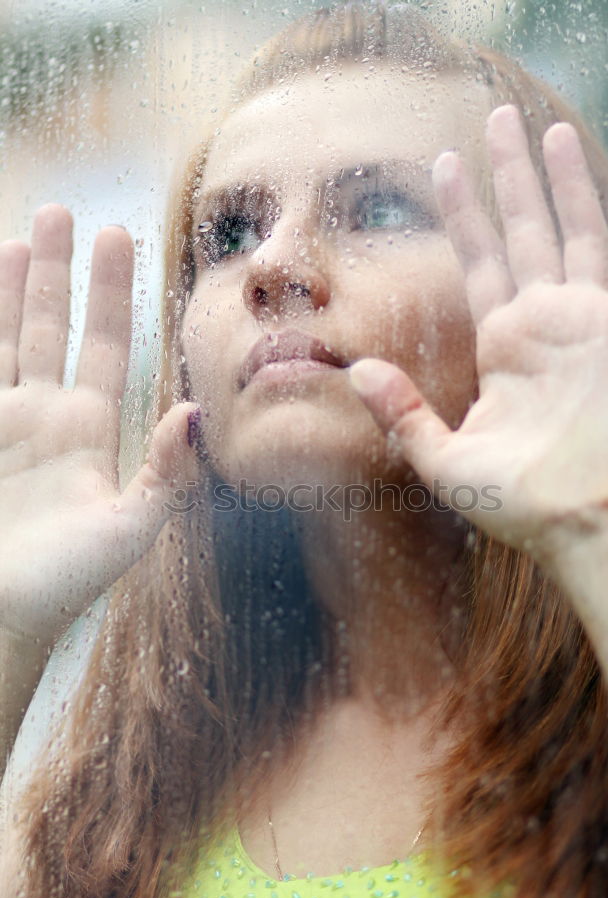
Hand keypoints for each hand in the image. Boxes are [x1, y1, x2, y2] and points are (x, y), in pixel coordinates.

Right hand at [0, 205, 197, 643]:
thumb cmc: (63, 583)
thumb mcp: (127, 530)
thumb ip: (167, 474)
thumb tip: (194, 411)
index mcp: (87, 431)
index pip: (105, 344)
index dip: (112, 293)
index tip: (117, 236)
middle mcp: (42, 417)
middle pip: (50, 325)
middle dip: (56, 271)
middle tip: (63, 211)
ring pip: (4, 336)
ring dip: (8, 286)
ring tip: (19, 233)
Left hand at [350, 104, 607, 559]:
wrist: (581, 526)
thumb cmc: (516, 504)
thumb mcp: (442, 458)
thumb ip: (400, 412)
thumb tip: (353, 370)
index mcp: (501, 345)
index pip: (477, 260)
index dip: (462, 212)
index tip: (442, 164)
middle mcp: (543, 323)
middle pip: (523, 230)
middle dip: (508, 175)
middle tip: (496, 117)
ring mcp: (586, 322)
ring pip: (576, 230)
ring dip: (564, 179)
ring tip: (548, 128)